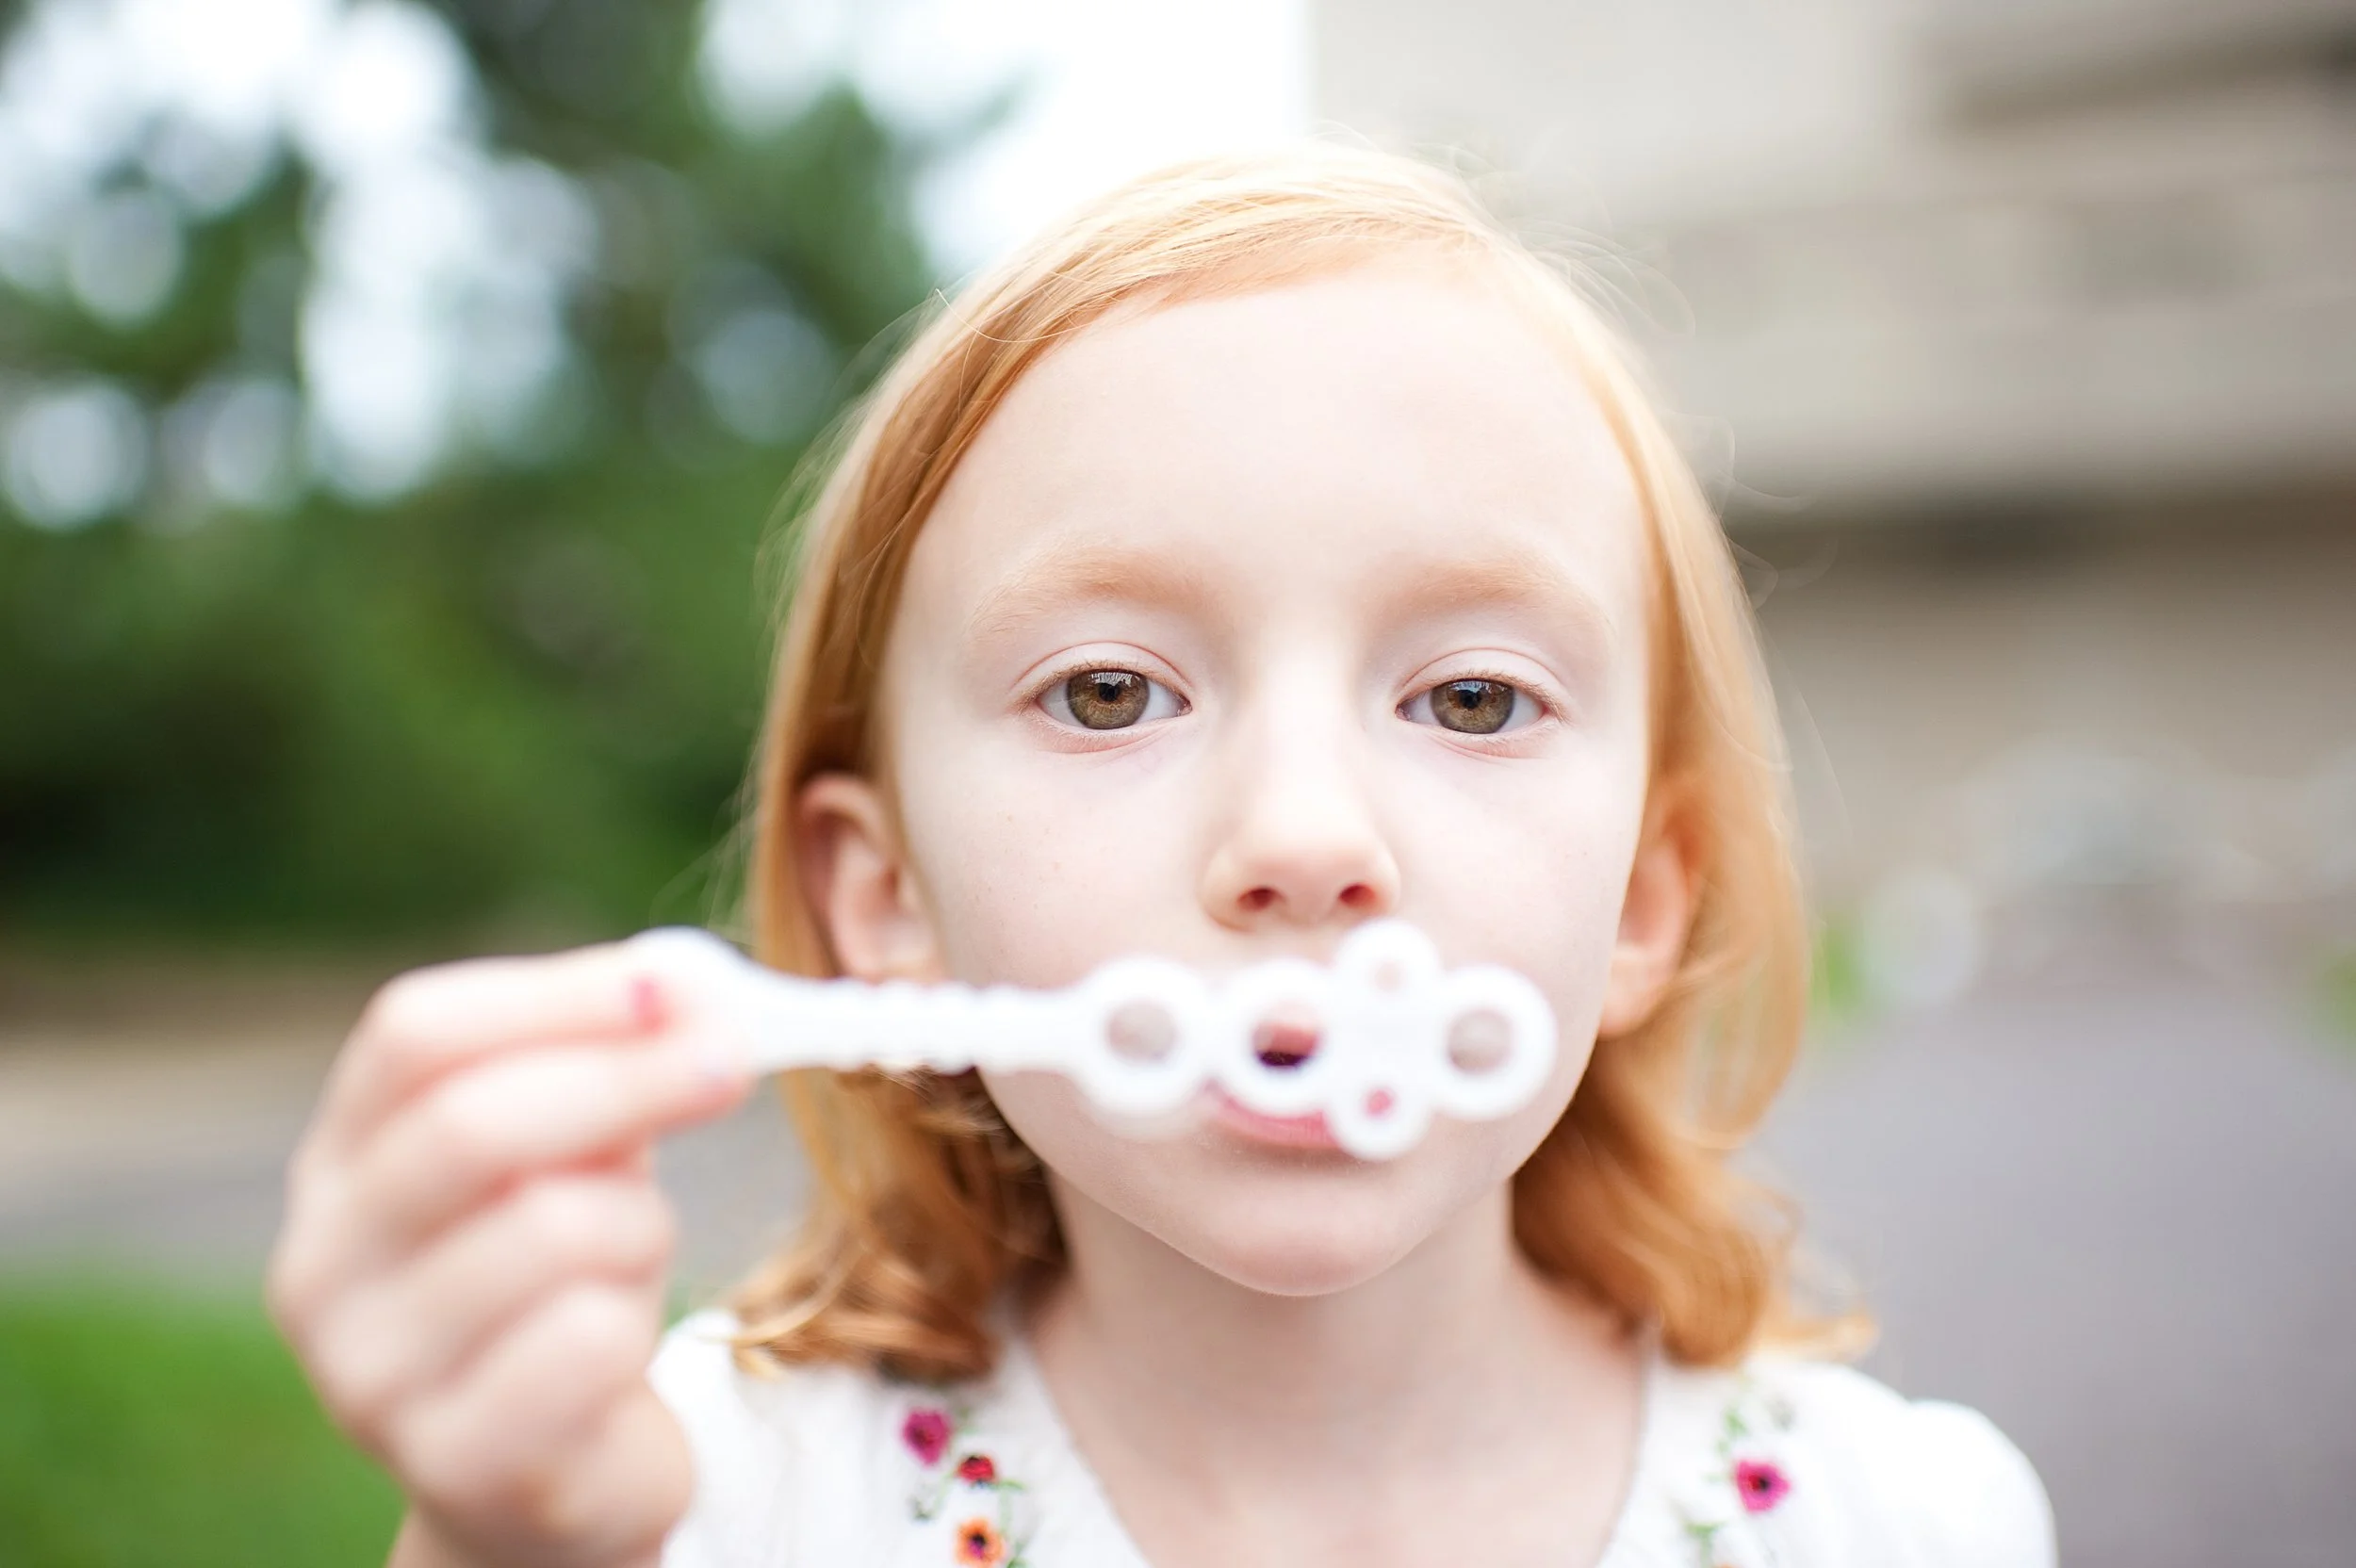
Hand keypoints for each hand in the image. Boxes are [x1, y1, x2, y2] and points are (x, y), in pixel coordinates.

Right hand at [268, 941, 751, 1567]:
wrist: (551, 1486)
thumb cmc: (566, 1290)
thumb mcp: (578, 1162)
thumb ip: (614, 1067)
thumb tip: (698, 991)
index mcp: (339, 1164)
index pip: (414, 1035)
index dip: (556, 995)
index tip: (677, 985)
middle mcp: (323, 1267)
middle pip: (472, 1121)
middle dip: (628, 1076)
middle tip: (734, 1059)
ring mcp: (372, 1377)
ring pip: (555, 1229)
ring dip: (641, 1224)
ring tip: (635, 1257)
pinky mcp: (454, 1464)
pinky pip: (588, 1340)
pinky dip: (639, 1321)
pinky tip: (621, 1347)